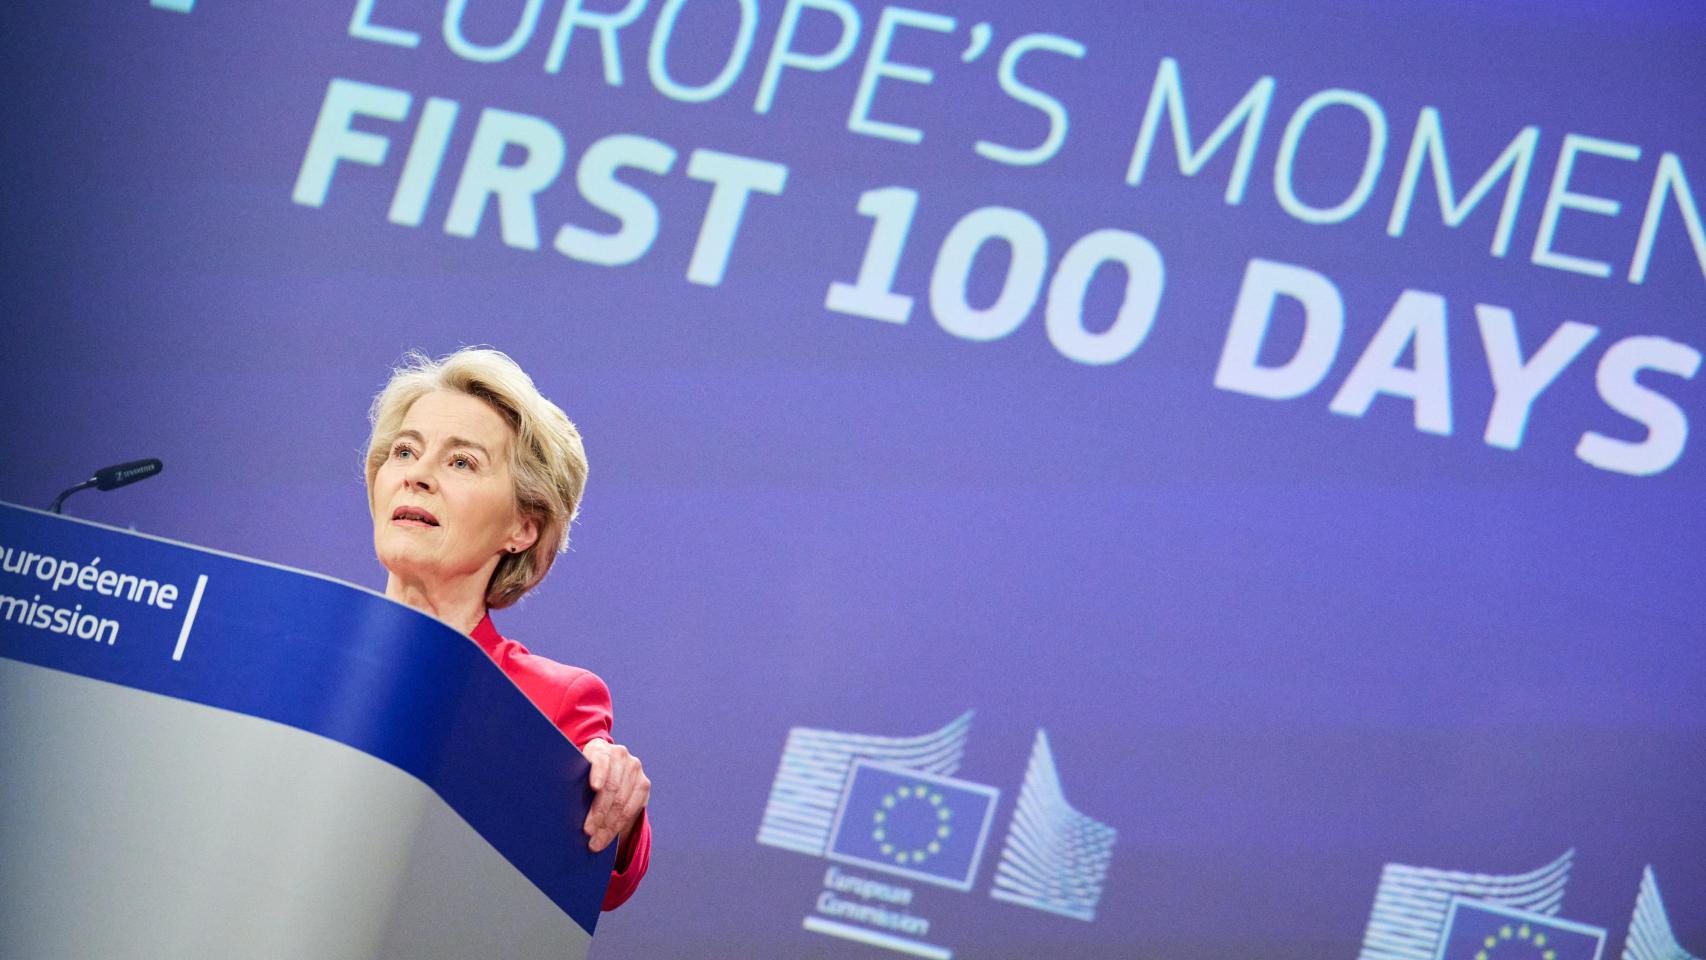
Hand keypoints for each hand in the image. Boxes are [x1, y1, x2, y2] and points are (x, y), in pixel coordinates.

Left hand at [581, 738, 648, 854]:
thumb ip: (572, 783)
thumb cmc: (583, 777)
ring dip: (607, 825)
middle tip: (587, 831)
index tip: (594, 787)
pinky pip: (632, 809)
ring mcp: (634, 768)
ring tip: (595, 842)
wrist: (608, 772)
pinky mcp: (644, 784)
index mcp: (599, 748)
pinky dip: (618, 826)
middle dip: (598, 813)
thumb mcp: (576, 775)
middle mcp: (620, 754)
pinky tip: (607, 837)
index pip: (600, 760)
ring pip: (621, 802)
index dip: (598, 773)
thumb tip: (558, 804)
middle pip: (611, 787)